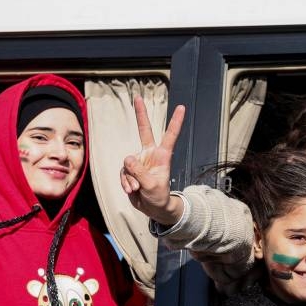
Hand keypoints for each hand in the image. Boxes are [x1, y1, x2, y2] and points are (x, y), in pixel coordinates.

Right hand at [120, 96, 185, 225]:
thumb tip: (127, 158)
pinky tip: (131, 190)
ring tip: (136, 189)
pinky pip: (123, 173)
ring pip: (127, 164)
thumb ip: (139, 172)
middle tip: (138, 97)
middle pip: (144, 130)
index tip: (182, 107)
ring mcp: (139, 162)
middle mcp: (150, 155)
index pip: (170, 136)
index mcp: (162, 156)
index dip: (175, 122)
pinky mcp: (129, 170)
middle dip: (140, 114)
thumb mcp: (151, 186)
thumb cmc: (159, 197)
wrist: (153, 208)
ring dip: (129, 178)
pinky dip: (125, 183)